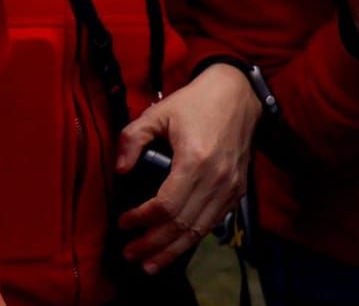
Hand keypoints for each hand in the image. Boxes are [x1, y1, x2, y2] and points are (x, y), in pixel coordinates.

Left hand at [114, 64, 262, 273]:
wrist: (237, 95)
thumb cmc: (194, 103)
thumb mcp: (157, 113)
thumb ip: (133, 139)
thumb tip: (120, 171)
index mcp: (195, 160)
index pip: (167, 205)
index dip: (142, 219)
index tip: (123, 223)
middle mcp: (216, 180)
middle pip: (182, 225)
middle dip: (153, 244)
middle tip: (130, 255)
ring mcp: (230, 188)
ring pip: (199, 231)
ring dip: (173, 250)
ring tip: (149, 263)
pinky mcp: (237, 192)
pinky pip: (212, 223)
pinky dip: (192, 238)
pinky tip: (175, 248)